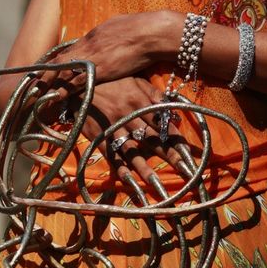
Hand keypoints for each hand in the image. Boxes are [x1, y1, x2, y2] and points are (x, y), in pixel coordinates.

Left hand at [39, 10, 179, 88]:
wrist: (150, 34)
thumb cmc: (139, 31)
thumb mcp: (116, 31)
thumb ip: (104, 40)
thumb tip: (101, 44)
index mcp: (90, 37)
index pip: (67, 51)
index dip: (54, 63)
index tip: (43, 72)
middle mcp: (86, 46)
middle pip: (59, 61)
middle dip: (45, 74)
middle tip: (33, 85)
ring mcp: (91, 58)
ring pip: (63, 72)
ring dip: (50, 84)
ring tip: (38, 94)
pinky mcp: (99, 71)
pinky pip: (76, 83)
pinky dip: (64, 91)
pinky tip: (55, 99)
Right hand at [69, 77, 186, 188]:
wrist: (76, 87)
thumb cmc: (110, 84)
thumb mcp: (134, 81)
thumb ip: (153, 93)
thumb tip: (169, 108)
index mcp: (139, 102)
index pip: (163, 124)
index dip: (177, 140)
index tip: (190, 154)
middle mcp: (129, 117)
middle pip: (152, 140)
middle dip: (169, 156)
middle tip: (186, 172)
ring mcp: (113, 129)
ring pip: (133, 152)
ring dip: (146, 170)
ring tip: (158, 186)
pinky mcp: (99, 139)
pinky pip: (112, 156)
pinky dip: (121, 170)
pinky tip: (130, 183)